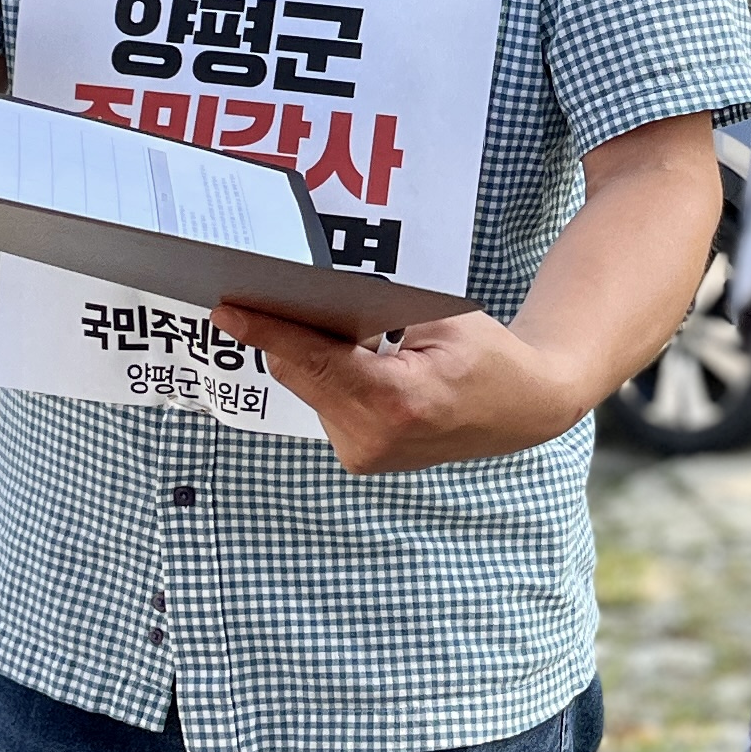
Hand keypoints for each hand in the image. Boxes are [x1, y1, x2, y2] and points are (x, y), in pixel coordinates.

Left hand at [207, 301, 587, 475]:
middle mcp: (375, 436)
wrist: (523, 409)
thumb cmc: (488, 356)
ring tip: (343, 332)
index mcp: (398, 399)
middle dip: (285, 335)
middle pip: (301, 373)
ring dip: (311, 357)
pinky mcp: (362, 458)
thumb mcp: (440, 318)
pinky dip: (328, 378)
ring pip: (309, 389)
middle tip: (266, 293)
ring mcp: (367, 454)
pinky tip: (356, 363)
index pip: (315, 359)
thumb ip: (377, 312)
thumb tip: (311, 299)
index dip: (268, 333)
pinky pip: (325, 405)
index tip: (227, 312)